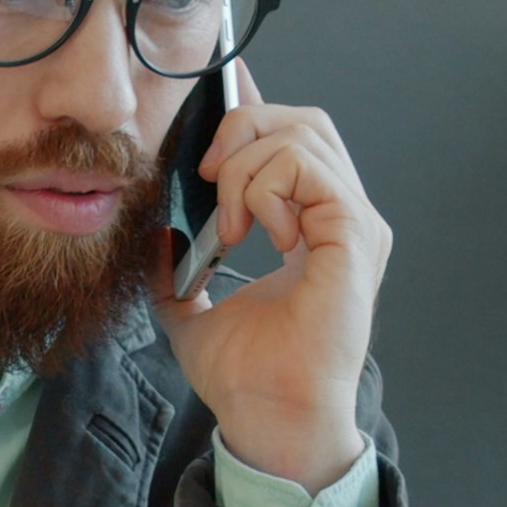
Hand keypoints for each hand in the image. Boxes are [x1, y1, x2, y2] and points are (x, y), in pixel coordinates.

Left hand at [153, 70, 388, 489]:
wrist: (267, 417)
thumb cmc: (244, 375)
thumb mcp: (189, 305)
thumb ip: (173, 263)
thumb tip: (151, 227)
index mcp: (312, 226)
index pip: (294, 138)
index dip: (255, 105)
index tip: (215, 89)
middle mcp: (342, 217)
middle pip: (304, 120)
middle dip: (244, 130)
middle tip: (206, 179)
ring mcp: (354, 224)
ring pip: (302, 135)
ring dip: (246, 168)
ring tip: (227, 225)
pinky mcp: (354, 235)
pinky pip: (306, 169)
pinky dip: (265, 188)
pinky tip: (249, 232)